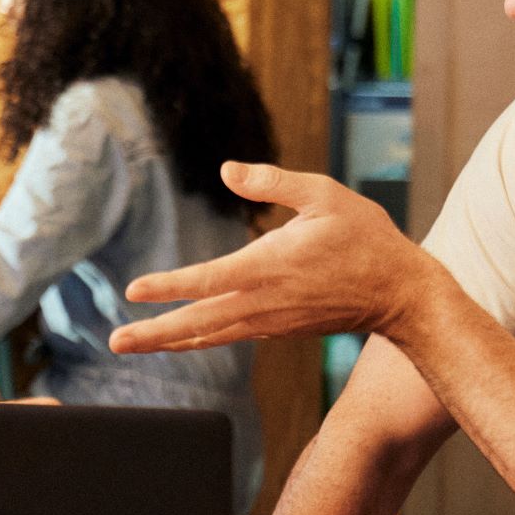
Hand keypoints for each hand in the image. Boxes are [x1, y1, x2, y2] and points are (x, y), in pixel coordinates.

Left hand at [109, 162, 428, 353]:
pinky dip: (196, 341)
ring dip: (167, 341)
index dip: (171, 286)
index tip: (135, 291)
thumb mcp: (325, 195)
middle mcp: (266, 300)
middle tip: (114, 342)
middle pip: (200, 322)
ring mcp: (271, 320)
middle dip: (154, 333)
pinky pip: (227, 336)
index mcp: (273, 265)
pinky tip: (174, 341)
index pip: (211, 278)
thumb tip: (226, 169)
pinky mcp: (277, 329)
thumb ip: (273, 182)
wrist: (400, 293)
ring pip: (210, 336)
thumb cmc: (365, 238)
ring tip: (128, 345)